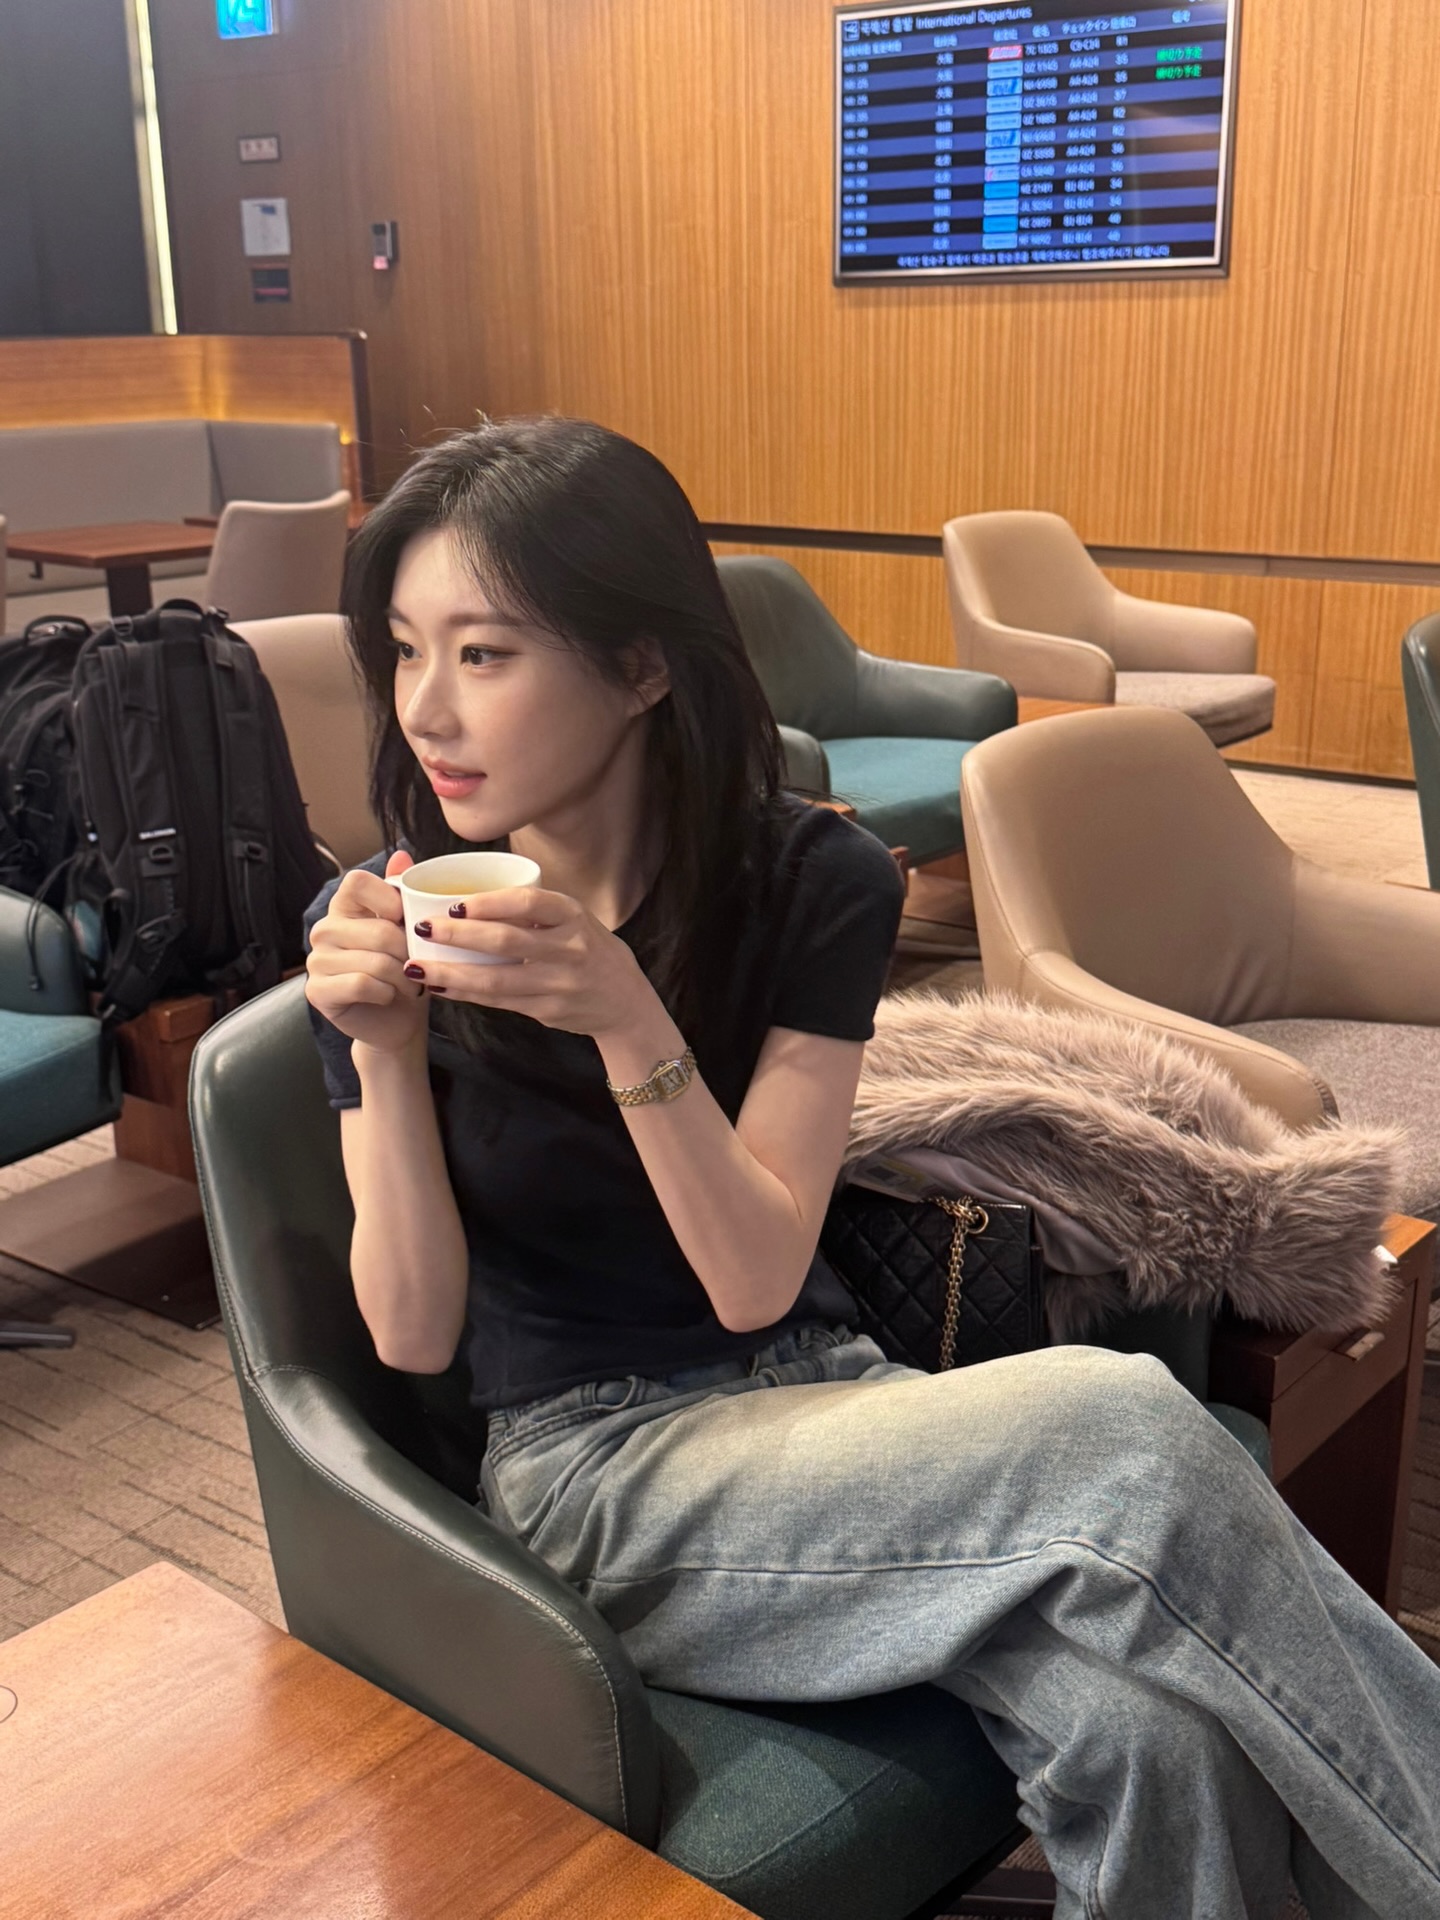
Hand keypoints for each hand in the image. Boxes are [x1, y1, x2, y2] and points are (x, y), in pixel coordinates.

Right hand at [305, 849, 429, 1054]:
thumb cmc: (404, 972)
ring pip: (374, 960)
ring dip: (401, 977)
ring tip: (408, 984)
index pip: (357, 881)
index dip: (388, 899)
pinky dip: (386, 992)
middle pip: (377, 929)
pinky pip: (362, 983)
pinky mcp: (317, 991)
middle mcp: (324, 929)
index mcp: (344, 907)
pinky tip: (388, 996)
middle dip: (408, 952)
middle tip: (417, 966)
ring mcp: (316, 960)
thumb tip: (403, 855)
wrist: (396, 1022)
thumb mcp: (410, 930)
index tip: (406, 920)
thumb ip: (403, 893)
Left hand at [404, 885, 658, 1039]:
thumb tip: (469, 897)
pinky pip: (499, 1002)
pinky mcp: (547, 1011)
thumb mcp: (573, 919)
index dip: (488, 902)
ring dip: (451, 973)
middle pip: (505, 941)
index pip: (527, 903)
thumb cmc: (589, 950)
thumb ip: (533, 909)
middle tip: (422, 928)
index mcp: (572, 916)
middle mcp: (569, 949)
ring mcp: (559, 984)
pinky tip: (440, 986)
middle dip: (458, 936)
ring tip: (416, 966)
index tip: (453, 904)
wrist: (625, 1002)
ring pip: (496, 980)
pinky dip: (466, 994)